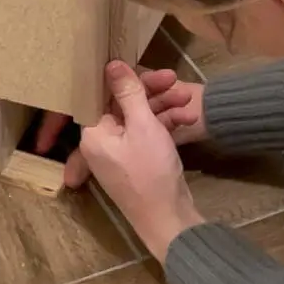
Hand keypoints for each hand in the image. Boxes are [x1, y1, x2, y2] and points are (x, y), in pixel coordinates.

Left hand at [52, 68, 207, 188]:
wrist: (170, 219)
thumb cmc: (151, 170)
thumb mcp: (143, 125)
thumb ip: (128, 93)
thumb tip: (111, 64)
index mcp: (93, 132)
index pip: (103, 94)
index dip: (124, 78)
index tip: (144, 66)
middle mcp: (103, 140)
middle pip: (124, 104)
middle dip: (152, 92)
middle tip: (176, 79)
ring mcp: (122, 151)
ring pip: (140, 117)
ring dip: (164, 106)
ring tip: (189, 99)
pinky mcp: (139, 160)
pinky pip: (148, 133)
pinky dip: (166, 124)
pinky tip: (187, 119)